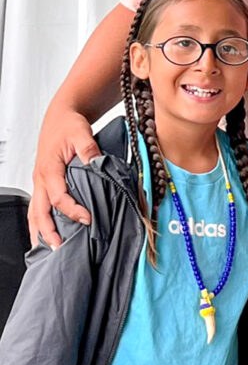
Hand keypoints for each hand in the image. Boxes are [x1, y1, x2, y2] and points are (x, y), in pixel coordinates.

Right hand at [30, 106, 100, 246]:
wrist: (60, 117)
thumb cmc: (69, 125)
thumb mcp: (81, 133)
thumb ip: (88, 149)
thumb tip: (96, 163)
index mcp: (49, 169)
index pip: (58, 197)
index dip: (72, 210)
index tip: (88, 219)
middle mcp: (41, 178)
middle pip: (39, 211)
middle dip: (48, 231)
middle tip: (59, 247)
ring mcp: (40, 181)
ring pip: (35, 211)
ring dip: (40, 229)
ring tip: (49, 247)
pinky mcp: (43, 182)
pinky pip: (37, 205)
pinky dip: (39, 221)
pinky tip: (45, 233)